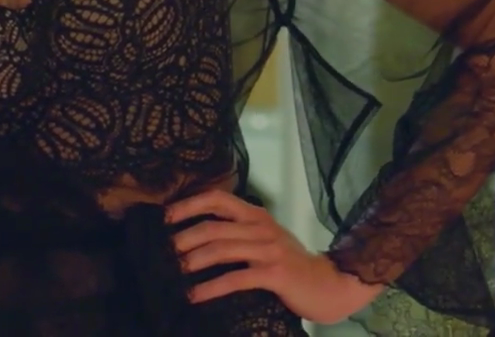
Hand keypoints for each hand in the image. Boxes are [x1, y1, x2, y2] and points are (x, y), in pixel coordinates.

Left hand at [166, 190, 382, 324]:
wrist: (330, 284)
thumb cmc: (292, 265)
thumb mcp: (266, 241)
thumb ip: (240, 234)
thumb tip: (198, 238)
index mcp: (257, 215)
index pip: (218, 199)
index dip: (189, 205)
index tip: (165, 217)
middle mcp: (261, 227)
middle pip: (214, 226)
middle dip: (184, 237)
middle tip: (164, 252)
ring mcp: (269, 249)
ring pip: (222, 249)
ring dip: (194, 261)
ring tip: (175, 273)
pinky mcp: (275, 273)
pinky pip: (236, 278)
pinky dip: (211, 287)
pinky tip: (195, 295)